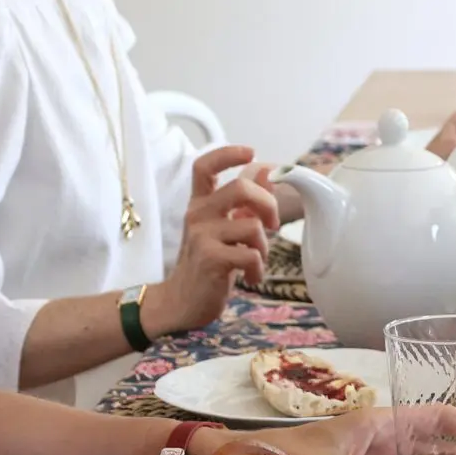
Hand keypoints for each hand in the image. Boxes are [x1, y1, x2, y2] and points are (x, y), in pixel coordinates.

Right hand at [146, 145, 279, 335]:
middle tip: (273, 224)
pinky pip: (250, 254)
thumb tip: (267, 173)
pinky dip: (258, 269)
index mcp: (200, 204)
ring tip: (255, 260)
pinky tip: (249, 277)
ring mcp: (201, 236)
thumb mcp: (225, 229)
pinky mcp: (210, 258)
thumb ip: (245, 203)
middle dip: (267, 203)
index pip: (204, 166)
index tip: (251, 152)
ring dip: (264, 246)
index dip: (227, 153)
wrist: (182, 302)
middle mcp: (197, 215)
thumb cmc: (209, 263)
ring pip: (251, 226)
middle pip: (240, 187)